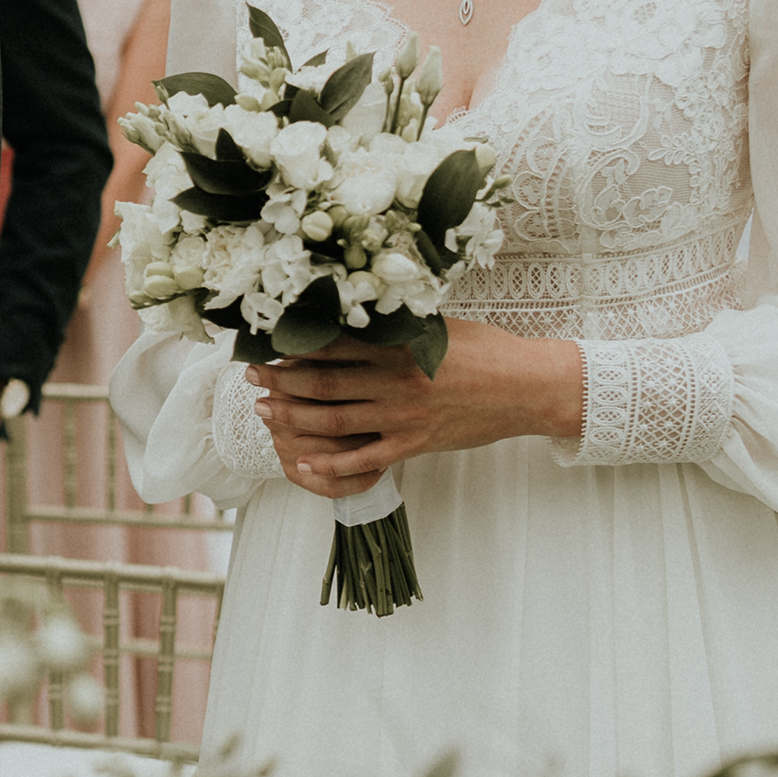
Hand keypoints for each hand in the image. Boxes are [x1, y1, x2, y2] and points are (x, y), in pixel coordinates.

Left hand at [248, 322, 579, 497]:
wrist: (526, 388)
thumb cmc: (485, 350)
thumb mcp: (438, 326)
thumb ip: (397, 326)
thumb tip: (357, 311)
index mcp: (398, 347)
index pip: (333, 344)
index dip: (294, 345)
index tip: (266, 340)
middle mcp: (395, 382)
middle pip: (323, 383)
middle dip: (281, 381)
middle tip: (251, 377)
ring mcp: (403, 417)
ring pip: (335, 422)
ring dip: (295, 418)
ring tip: (265, 412)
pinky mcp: (415, 445)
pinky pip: (366, 459)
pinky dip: (333, 465)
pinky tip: (305, 465)